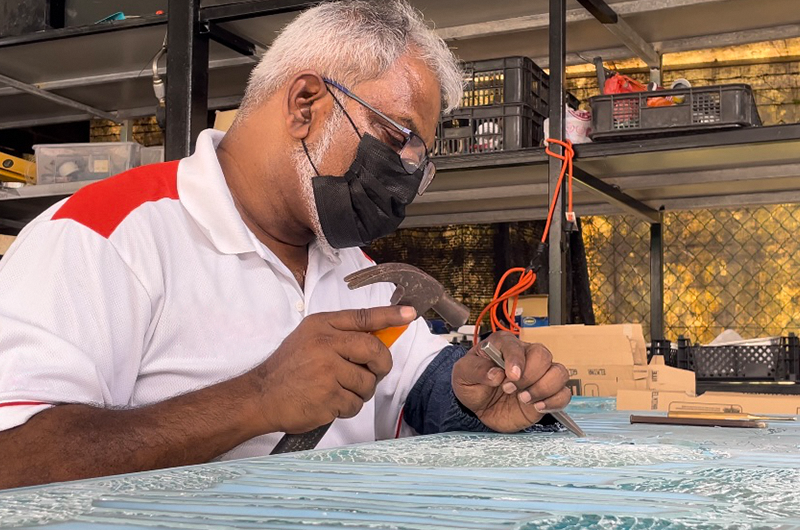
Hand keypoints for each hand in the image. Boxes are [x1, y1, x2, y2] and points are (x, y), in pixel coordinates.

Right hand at [246, 306, 416, 433]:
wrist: (261, 396)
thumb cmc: (288, 368)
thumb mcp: (309, 338)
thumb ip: (340, 335)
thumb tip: (378, 338)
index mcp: (322, 325)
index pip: (363, 317)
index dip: (390, 316)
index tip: (409, 314)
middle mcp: (325, 343)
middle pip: (374, 351)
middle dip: (381, 365)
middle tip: (374, 372)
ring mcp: (327, 370)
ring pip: (368, 381)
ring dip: (360, 391)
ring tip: (339, 390)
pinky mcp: (328, 396)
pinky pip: (356, 403)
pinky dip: (348, 407)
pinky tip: (330, 402)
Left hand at [452, 331, 570, 432]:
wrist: (478, 408)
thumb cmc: (472, 384)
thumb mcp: (462, 374)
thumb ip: (476, 370)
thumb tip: (495, 374)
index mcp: (503, 345)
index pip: (515, 345)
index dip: (516, 359)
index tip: (511, 375)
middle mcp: (525, 357)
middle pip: (543, 355)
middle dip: (528, 375)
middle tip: (509, 389)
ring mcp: (538, 376)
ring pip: (559, 372)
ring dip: (544, 388)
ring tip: (523, 399)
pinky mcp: (546, 394)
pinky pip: (564, 394)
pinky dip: (554, 401)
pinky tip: (537, 407)